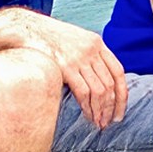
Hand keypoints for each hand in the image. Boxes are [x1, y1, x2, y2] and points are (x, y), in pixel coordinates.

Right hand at [0, 8, 127, 129]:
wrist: (30, 28)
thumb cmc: (51, 38)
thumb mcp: (76, 41)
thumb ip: (89, 56)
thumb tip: (98, 79)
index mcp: (97, 43)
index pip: (118, 72)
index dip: (122, 93)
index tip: (120, 109)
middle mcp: (92, 50)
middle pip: (110, 84)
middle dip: (112, 106)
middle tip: (109, 122)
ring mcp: (79, 58)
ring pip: (99, 90)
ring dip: (100, 110)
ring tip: (98, 123)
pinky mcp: (66, 67)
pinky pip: (83, 91)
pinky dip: (88, 107)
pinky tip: (87, 116)